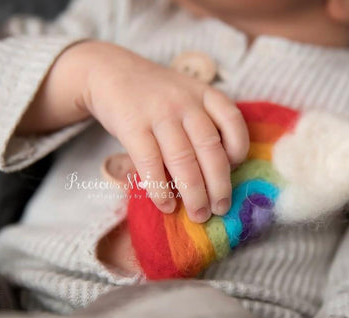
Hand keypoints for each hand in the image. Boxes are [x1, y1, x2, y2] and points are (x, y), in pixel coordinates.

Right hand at [27, 41, 248, 222]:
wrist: (110, 71)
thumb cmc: (156, 95)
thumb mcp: (188, 96)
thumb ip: (204, 124)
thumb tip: (217, 174)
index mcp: (204, 94)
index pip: (233, 121)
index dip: (238, 149)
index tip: (235, 169)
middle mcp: (185, 102)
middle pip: (209, 148)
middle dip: (219, 185)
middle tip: (220, 209)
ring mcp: (159, 114)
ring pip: (183, 159)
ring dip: (194, 193)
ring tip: (199, 215)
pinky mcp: (132, 126)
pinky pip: (150, 163)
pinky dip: (160, 189)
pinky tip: (166, 205)